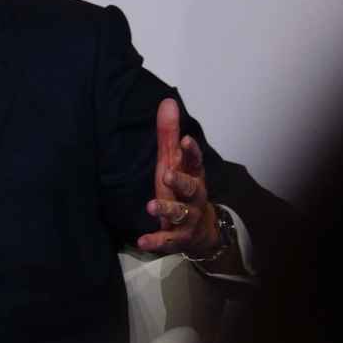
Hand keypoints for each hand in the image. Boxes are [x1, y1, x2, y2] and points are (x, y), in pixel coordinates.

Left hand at [136, 98, 219, 257]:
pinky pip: (168, 240)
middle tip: (167, 174)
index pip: (194, 161)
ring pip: (181, 213)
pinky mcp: (178, 237)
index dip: (191, 152)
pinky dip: (156, 241)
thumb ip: (169, 134)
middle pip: (191, 188)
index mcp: (192, 175)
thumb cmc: (181, 187)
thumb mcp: (173, 161)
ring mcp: (187, 218)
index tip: (186, 140)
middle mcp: (193, 196)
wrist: (200, 230)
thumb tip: (168, 101)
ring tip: (151, 206)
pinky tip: (142, 241)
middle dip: (181, 181)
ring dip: (167, 209)